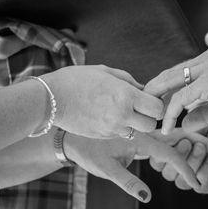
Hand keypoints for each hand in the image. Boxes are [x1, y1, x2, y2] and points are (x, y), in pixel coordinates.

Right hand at [43, 65, 163, 138]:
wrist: (50, 99)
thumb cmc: (76, 79)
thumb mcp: (105, 72)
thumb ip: (128, 81)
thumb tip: (143, 89)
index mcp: (125, 95)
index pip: (157, 108)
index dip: (157, 104)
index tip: (149, 99)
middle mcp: (121, 115)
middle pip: (151, 126)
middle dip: (149, 118)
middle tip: (140, 109)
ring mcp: (111, 128)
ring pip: (135, 132)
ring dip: (134, 124)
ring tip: (121, 111)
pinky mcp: (102, 136)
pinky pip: (119, 134)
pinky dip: (119, 127)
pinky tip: (107, 116)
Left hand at [64, 128, 207, 201]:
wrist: (74, 135)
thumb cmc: (89, 151)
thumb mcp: (106, 169)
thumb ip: (128, 182)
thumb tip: (148, 197)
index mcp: (140, 140)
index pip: (170, 155)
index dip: (185, 169)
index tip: (196, 182)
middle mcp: (146, 133)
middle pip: (180, 137)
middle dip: (202, 143)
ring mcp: (145, 132)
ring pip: (175, 134)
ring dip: (195, 140)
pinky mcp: (142, 133)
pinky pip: (166, 135)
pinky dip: (182, 139)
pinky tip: (190, 144)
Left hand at [145, 44, 207, 134]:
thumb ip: (204, 108)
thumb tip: (185, 122)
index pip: (181, 69)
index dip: (166, 84)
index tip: (155, 99)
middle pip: (172, 72)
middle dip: (155, 90)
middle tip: (145, 106)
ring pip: (172, 83)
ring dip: (159, 101)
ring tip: (151, 118)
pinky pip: (181, 99)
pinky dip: (170, 114)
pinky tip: (166, 127)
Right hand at [156, 103, 207, 193]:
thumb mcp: (202, 114)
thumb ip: (182, 118)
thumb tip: (163, 127)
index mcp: (177, 144)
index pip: (155, 152)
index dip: (158, 145)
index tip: (166, 132)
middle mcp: (184, 161)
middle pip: (160, 168)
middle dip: (172, 154)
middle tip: (187, 140)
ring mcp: (197, 173)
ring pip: (177, 179)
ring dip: (189, 161)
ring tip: (202, 146)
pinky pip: (199, 184)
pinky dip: (204, 169)